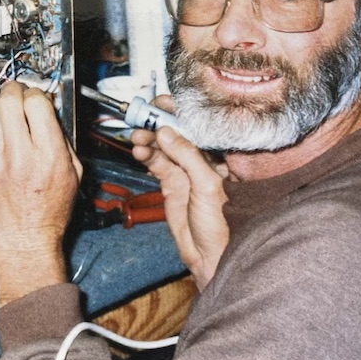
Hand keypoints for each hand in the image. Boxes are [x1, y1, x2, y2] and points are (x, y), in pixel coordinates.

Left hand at [0, 81, 82, 306]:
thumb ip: (63, 140)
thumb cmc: (50, 214)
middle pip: (9, 100)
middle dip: (15, 92)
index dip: (37, 95)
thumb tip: (49, 113)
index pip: (36, 102)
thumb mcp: (73, 175)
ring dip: (0, 106)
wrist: (23, 246)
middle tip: (19, 96)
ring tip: (7, 112)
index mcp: (49, 155)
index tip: (38, 99)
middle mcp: (19, 155)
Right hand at [131, 96, 228, 290]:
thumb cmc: (223, 225)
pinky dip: (146, 156)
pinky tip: (139, 152)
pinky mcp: (171, 184)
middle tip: (141, 119)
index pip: (197, 125)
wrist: (211, 257)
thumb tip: (167, 133)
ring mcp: (185, 172)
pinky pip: (156, 163)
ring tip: (137, 138)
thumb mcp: (207, 186)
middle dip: (158, 124)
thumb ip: (187, 157)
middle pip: (177, 133)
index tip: (161, 102)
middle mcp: (202, 160)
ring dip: (148, 140)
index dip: (179, 112)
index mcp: (218, 156)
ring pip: (163, 147)